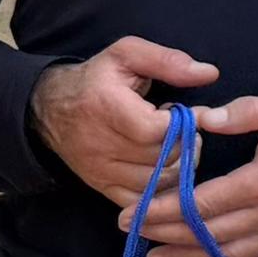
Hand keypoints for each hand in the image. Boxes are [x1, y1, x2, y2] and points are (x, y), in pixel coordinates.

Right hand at [33, 37, 217, 204]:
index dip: (184, 125)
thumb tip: (209, 73)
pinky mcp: (101, 187)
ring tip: (176, 147)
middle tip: (186, 131)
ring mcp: (99, 171)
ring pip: (156, 184)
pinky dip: (161, 190)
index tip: (192, 114)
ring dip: (178, 168)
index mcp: (107, 108)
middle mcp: (100, 145)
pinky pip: (141, 202)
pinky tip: (165, 168)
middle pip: (161, 160)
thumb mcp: (127, 54)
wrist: (49, 107)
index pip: (156, 131)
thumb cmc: (96, 78)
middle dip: (185, 146)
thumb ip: (168, 61)